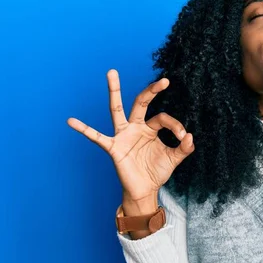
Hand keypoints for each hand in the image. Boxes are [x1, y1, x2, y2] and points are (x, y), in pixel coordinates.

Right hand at [67, 69, 194, 203]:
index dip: (176, 126)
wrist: (145, 190)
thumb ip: (184, 148)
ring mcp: (123, 135)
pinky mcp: (114, 148)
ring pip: (117, 109)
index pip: (163, 118)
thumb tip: (191, 136)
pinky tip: (71, 121)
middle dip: (151, 91)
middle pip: (141, 103)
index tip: (183, 137)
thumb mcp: (174, 158)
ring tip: (112, 73)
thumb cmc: (157, 171)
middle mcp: (136, 127)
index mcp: (150, 128)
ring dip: (114, 91)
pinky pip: (97, 137)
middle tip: (164, 81)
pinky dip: (84, 130)